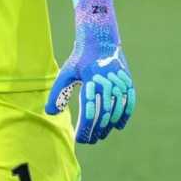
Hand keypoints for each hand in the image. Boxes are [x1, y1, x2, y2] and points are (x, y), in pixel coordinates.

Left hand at [46, 0, 133, 143]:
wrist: (100, 39)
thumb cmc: (79, 59)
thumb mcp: (66, 74)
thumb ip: (57, 93)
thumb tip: (50, 113)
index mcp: (92, 81)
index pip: (89, 110)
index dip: (86, 127)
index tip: (80, 139)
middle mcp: (108, 82)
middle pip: (104, 113)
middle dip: (96, 130)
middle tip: (89, 141)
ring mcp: (120, 82)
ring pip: (117, 110)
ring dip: (109, 126)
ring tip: (101, 136)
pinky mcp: (127, 81)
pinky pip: (129, 102)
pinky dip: (124, 115)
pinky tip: (118, 126)